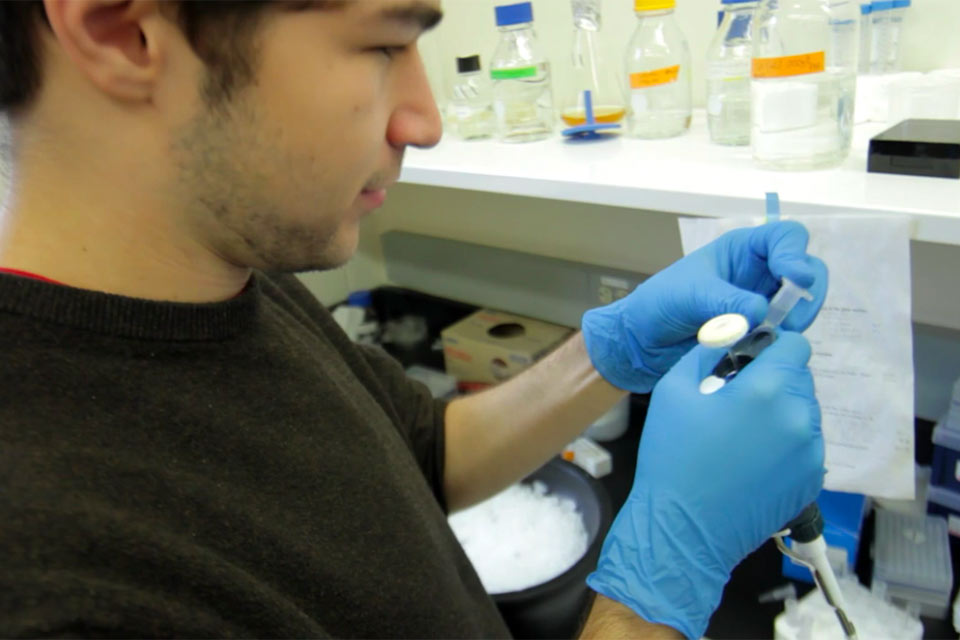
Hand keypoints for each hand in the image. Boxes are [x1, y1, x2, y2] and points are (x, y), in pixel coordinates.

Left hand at [581, 220, 826, 392]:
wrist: (641, 343)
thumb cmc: (659, 304)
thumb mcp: (691, 295)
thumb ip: (726, 302)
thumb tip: (761, 313)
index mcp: (742, 250)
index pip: (786, 237)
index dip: (796, 254)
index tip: (794, 279)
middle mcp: (758, 273)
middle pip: (806, 271)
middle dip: (806, 294)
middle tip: (792, 320)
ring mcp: (761, 303)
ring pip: (800, 306)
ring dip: (794, 321)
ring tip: (772, 338)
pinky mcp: (758, 332)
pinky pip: (784, 333)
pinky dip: (781, 341)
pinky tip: (763, 351)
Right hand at [586, 332, 823, 639]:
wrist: (684, 531)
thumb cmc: (673, 458)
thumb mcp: (673, 391)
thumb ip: (705, 354)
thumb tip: (726, 335)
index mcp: (767, 390)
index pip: (795, 345)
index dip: (773, 345)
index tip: (750, 358)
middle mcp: (799, 417)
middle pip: (800, 377)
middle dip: (773, 379)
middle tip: (736, 399)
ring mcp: (811, 452)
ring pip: (805, 411)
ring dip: (781, 411)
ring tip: (743, 434)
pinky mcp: (812, 480)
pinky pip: (805, 445)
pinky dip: (785, 443)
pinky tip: (753, 460)